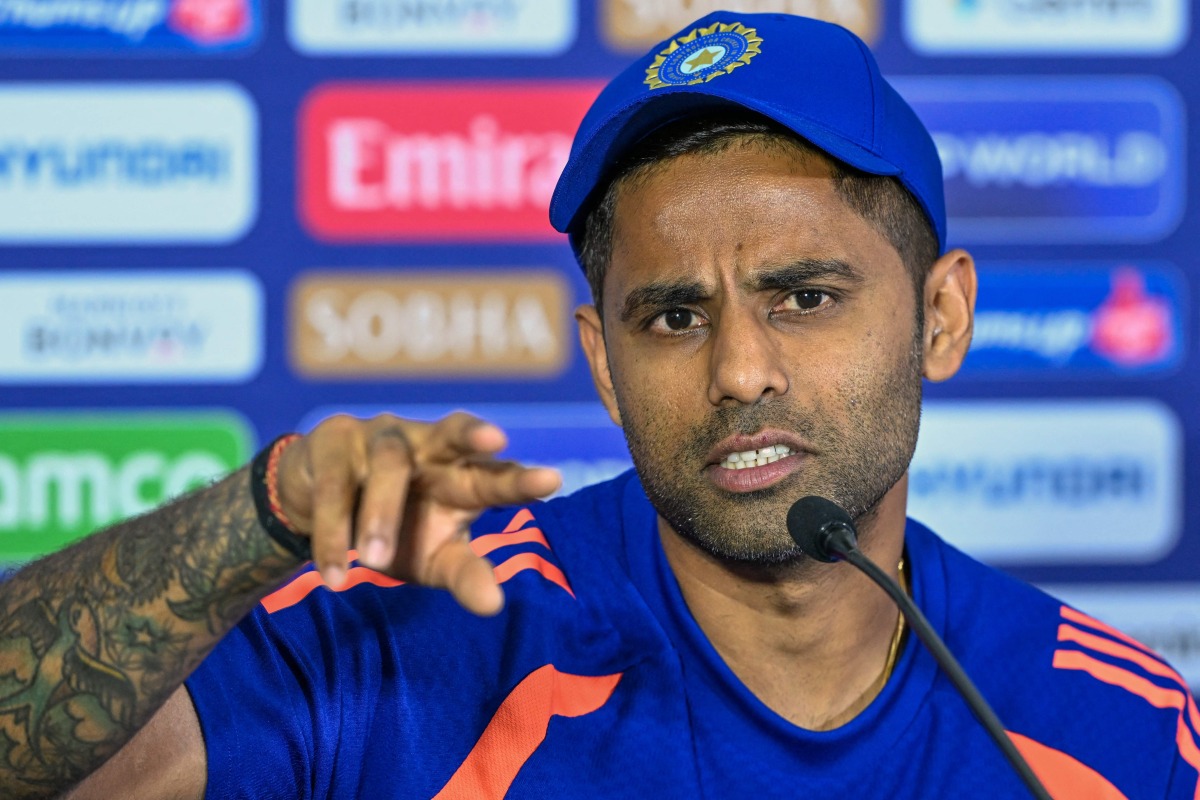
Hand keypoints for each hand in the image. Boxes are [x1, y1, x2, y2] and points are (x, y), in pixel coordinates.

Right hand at [272, 412, 560, 615]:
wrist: (316, 503)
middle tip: (496, 439)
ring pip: (389, 467)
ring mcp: (380, 438)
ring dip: (381, 514)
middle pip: (453, 433)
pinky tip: (334, 574)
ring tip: (375, 563)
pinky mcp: (333, 444)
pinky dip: (332, 533)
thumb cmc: (397, 530)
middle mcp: (428, 447)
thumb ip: (464, 574)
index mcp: (461, 476)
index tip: (552, 480)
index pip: (494, 474)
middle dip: (473, 435)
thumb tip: (494, 606)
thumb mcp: (432, 558)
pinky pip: (333, 489)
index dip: (520, 479)